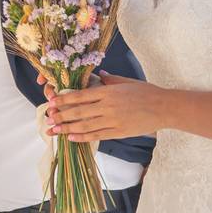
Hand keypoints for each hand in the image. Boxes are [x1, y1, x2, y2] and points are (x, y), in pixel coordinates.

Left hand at [46, 71, 166, 142]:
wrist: (164, 108)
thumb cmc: (146, 92)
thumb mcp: (127, 81)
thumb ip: (110, 79)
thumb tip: (99, 74)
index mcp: (108, 91)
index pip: (81, 95)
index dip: (64, 99)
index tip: (52, 101)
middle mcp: (107, 106)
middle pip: (78, 112)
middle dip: (61, 115)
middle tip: (47, 118)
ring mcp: (112, 120)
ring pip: (85, 125)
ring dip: (67, 128)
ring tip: (54, 131)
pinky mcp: (118, 132)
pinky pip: (97, 135)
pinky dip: (83, 137)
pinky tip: (72, 138)